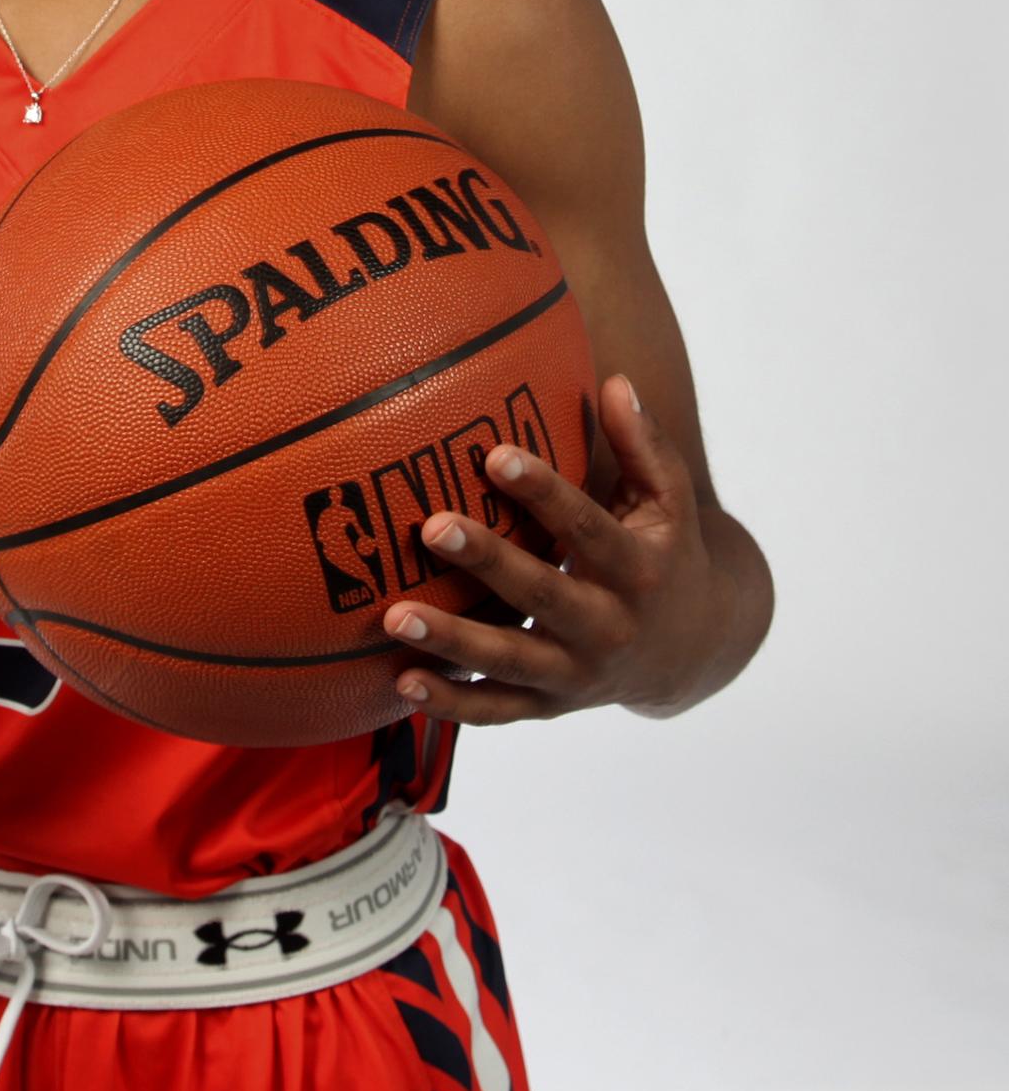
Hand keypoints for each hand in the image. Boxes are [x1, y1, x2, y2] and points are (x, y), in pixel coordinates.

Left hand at [381, 375, 732, 723]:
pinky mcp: (551, 704)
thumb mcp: (668, 500)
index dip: (543, 491)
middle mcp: (609, 626)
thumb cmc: (666, 551)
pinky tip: (402, 681)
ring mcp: (577, 672)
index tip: (494, 454)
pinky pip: (498, 709)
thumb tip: (615, 382)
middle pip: (542, 593)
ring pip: (510, 660)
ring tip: (393, 616)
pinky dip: (453, 703)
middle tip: (431, 527)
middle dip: (487, 562)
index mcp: (636, 568)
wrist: (696, 650)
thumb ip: (643, 444)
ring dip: (452, 642)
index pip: (585, 526)